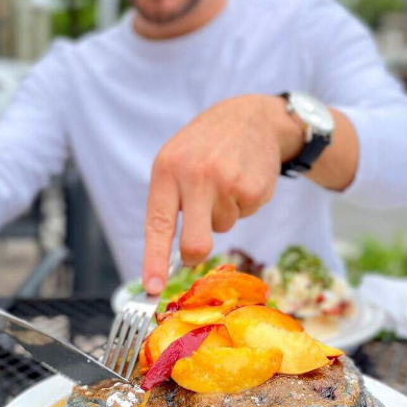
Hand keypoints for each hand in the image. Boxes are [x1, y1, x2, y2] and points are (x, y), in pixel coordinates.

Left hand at [141, 95, 302, 293]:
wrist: (250, 118)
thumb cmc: (205, 146)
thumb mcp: (176, 160)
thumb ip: (170, 200)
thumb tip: (172, 255)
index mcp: (168, 170)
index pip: (158, 224)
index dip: (154, 259)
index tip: (152, 287)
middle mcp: (197, 176)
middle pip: (196, 242)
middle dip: (195, 254)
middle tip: (195, 251)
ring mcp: (228, 183)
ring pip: (221, 227)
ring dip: (222, 212)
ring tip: (224, 181)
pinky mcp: (255, 189)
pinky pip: (244, 215)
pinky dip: (242, 204)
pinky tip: (242, 179)